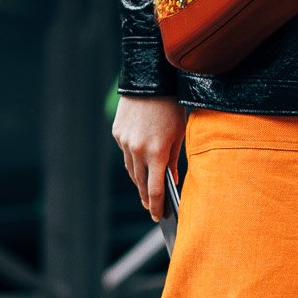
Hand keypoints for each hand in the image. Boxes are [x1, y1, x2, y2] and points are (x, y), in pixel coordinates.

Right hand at [112, 93, 185, 221]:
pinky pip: (126, 153)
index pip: (155, 189)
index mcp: (156, 152)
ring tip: (146, 190)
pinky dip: (134, 160)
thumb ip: (174, 160)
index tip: (158, 217)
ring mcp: (124, 142)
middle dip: (147, 197)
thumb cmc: (172, 107)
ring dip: (139, 181)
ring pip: (131, 170)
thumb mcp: (179, 134)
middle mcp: (137, 150)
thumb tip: (171, 180)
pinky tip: (140, 164)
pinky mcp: (117, 133)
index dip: (156, 206)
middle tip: (151, 208)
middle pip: (141, 183)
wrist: (150, 80)